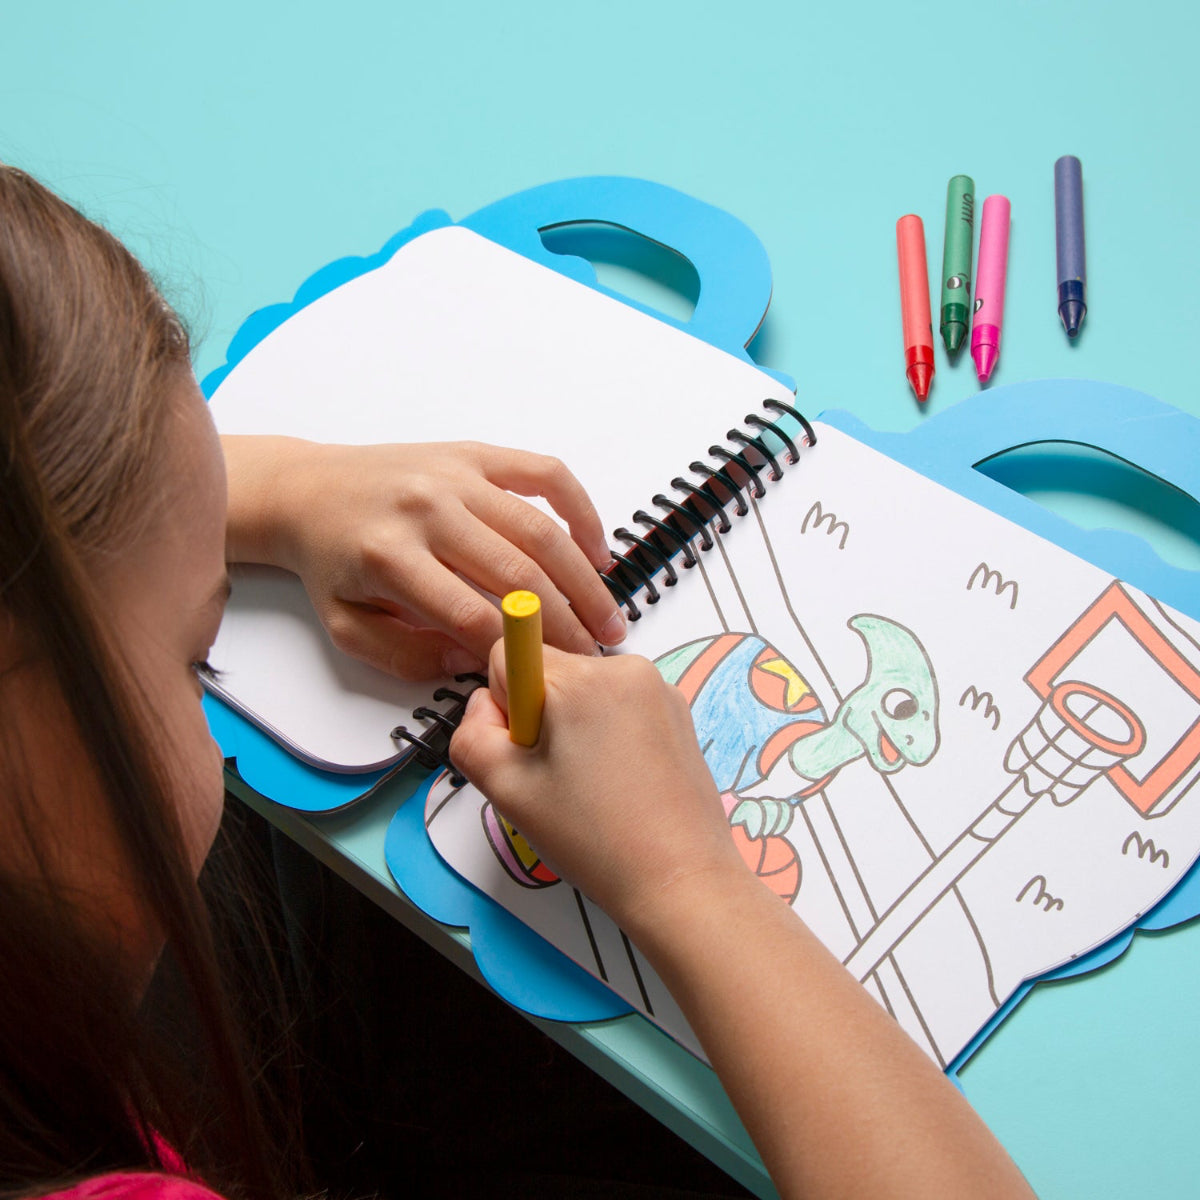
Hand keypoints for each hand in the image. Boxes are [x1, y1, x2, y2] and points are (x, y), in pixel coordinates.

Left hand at [222, 436, 627, 678]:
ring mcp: (455, 476)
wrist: (310, 490)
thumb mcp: (348, 626)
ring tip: (608, 616)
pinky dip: (580, 511)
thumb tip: (473, 660)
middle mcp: (427, 509)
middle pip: (517, 574)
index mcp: (390, 556)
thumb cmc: (332, 562)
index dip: (517, 651)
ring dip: (583, 579)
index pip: (471, 614)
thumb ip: (406, 655)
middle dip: (566, 623)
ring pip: (540, 530)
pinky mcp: (475, 455)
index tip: (548, 678)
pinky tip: (596, 551)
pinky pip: (544, 475)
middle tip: (597, 655)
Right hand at [449, 643, 745, 931]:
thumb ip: (471, 734)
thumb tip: (484, 706)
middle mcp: (624, 668)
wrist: (680, 880)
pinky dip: (609, 734)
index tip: (528, 750)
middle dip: (540, 717)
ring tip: (593, 787)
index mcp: (579, 679)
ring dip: (574, 727)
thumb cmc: (595, 839)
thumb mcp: (506, 789)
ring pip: (584, 691)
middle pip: (550, 672)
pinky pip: (620, 705)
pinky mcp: (678, 710)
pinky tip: (620, 784)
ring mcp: (658, 688)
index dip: (504, 705)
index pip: (510, 653)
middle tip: (557, 778)